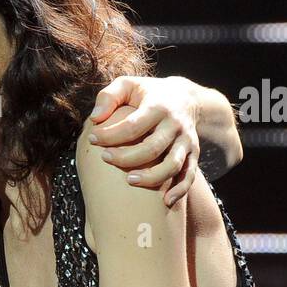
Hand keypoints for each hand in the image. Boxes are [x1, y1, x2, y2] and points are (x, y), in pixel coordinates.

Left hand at [86, 75, 202, 205]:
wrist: (186, 98)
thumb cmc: (148, 93)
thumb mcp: (128, 85)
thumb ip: (109, 96)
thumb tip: (95, 118)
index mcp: (158, 106)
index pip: (133, 126)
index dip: (110, 135)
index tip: (92, 139)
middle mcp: (175, 124)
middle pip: (152, 148)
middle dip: (127, 158)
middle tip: (105, 158)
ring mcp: (186, 140)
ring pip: (173, 165)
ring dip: (151, 177)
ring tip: (129, 181)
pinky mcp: (194, 153)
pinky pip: (189, 175)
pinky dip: (180, 190)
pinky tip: (165, 201)